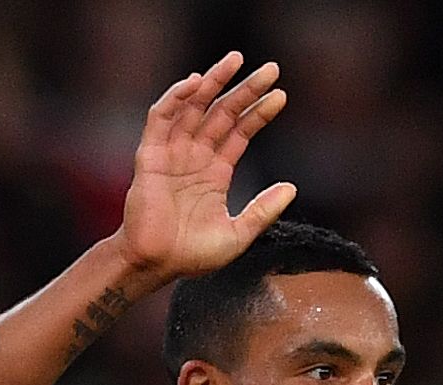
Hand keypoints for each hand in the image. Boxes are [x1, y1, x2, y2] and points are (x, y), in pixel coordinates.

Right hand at [119, 52, 298, 285]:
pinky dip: (177, 98)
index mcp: (216, 172)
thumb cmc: (193, 255)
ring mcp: (173, 152)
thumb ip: (263, 211)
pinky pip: (162, 117)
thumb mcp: (239, 234)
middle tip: (271, 68)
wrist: (156, 264)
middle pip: (223, 113)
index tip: (282, 96)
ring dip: (215, 82)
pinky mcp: (150, 154)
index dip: (260, 113)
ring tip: (237, 61)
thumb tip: (292, 188)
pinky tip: (197, 83)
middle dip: (246, 89)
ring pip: (195, 107)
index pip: (241, 132)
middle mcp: (195, 156)